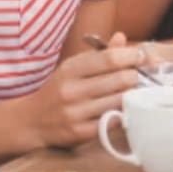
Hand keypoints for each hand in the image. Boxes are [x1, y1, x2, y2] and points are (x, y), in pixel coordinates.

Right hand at [28, 34, 172, 147]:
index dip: (132, 55)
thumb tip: (121, 37)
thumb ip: (98, 54)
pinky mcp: (81, 133)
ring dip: (133, 96)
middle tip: (139, 76)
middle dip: (136, 76)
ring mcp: (76, 113)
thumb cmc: (58, 91)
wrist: (31, 121)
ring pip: (120, 101)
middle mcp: (71, 90)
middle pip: (120, 80)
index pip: (110, 58)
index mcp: (70, 69)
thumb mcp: (72, 68)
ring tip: (134, 92)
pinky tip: (124, 109)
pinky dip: (123, 114)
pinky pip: (114, 121)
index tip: (141, 56)